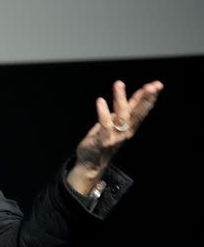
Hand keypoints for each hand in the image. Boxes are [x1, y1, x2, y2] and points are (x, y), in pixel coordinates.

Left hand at [67, 80, 163, 194]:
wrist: (91, 163)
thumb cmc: (103, 140)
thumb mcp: (116, 123)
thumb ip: (124, 110)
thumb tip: (136, 96)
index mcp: (129, 126)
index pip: (141, 109)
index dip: (148, 97)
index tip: (156, 84)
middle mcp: (125, 132)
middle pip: (137, 113)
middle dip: (145, 99)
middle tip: (152, 86)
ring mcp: (115, 137)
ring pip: (121, 117)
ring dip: (121, 99)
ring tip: (119, 83)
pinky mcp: (102, 141)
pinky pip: (104, 126)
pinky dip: (103, 113)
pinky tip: (101, 101)